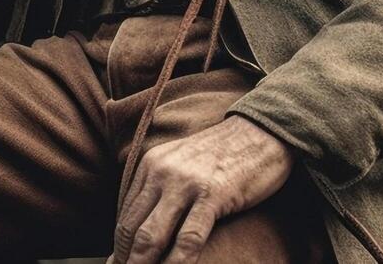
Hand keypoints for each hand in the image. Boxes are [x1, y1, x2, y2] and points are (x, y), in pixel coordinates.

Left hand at [112, 115, 295, 263]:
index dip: (120, 247)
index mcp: (150, 165)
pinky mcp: (212, 195)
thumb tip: (148, 228)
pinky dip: (177, 263)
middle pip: (131, 228)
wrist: (262, 131)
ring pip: (151, 235)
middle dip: (126, 259)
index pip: (125, 215)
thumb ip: (163, 189)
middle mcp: (161, 172)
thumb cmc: (226, 155)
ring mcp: (185, 184)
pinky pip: (188, 238)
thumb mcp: (183, 165)